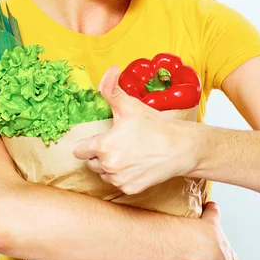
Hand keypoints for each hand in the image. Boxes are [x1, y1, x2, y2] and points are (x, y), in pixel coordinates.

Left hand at [72, 65, 192, 194]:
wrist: (180, 148)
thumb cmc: (155, 125)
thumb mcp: (130, 105)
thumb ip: (111, 89)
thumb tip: (109, 69)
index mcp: (103, 146)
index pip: (78, 151)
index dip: (88, 144)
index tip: (100, 139)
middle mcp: (108, 166)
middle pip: (91, 162)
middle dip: (100, 154)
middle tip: (119, 143)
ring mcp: (119, 180)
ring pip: (104, 174)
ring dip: (110, 166)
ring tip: (129, 153)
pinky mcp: (130, 189)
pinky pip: (118, 183)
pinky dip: (124, 176)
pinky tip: (136, 164)